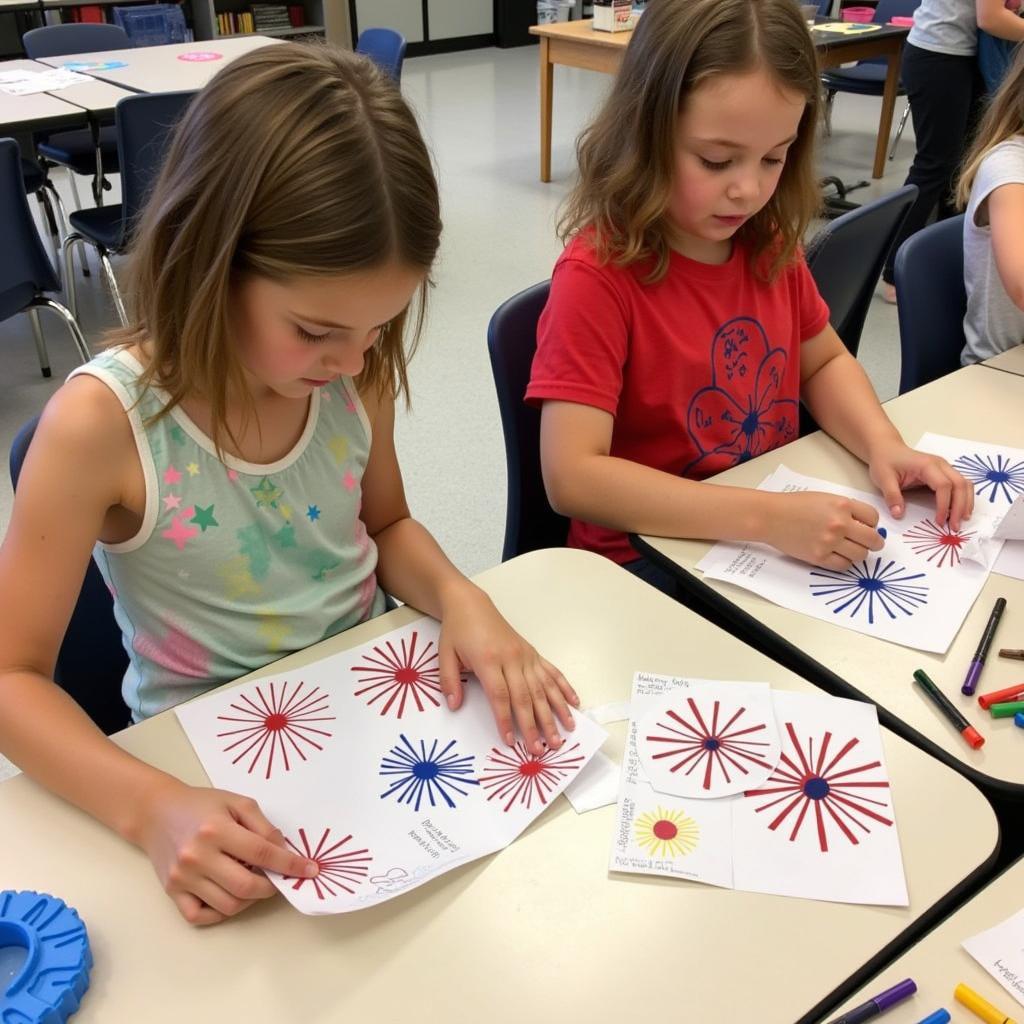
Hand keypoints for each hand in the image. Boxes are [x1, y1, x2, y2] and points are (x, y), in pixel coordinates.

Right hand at [135, 778, 318, 925]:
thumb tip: (285, 852)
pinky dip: (219, 912)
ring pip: (227, 905)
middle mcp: (198, 856)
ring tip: (251, 881)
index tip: (310, 870)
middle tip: (276, 878)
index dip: (290, 865)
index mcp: (217, 829)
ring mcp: (182, 878)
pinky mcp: (171, 892)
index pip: (262, 853)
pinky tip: (228, 894)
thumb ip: (263, 826)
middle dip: (270, 886)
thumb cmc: (201, 805)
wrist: (156, 811)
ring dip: (249, 900)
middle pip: (246, 887)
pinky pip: (200, 917)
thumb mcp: (237, 803)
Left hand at [436, 580, 578, 754]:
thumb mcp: (445, 655)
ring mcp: (526, 656)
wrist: (472, 604)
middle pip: (526, 697)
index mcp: (489, 660)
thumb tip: (455, 705)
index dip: (505, 719)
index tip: (510, 740)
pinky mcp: (533, 653)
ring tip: (562, 735)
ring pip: (543, 688)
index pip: (500, 696)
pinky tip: (574, 704)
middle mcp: (512, 658)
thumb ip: (449, 681)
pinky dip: (564, 688)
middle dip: (534, 725)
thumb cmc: (458, 631)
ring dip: (554, 713)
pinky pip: (552, 672)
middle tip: (541, 749)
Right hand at [763, 490, 883, 569]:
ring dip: (858, 554)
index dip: (872, 524)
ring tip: (848, 549)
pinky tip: (836, 556)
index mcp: (842, 505)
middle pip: (872, 540)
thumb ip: (845, 509)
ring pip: (860, 555)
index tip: (867, 527)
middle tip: (869, 544)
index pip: (873, 518)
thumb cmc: (794, 505)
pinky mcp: (819, 557)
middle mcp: (839, 524)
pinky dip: (844, 562)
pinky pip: (843, 565)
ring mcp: (829, 542)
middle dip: (874, 543)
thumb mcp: (825, 498)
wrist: (770, 517)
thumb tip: (864, 525)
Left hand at [867, 439, 973, 529]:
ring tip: (961, 520)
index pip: (944, 485)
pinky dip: (963, 497)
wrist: (887, 449)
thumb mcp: (883, 478)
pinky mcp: (944, 472)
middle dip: (960, 507)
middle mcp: (940, 464)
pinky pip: (960, 484)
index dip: (944, 505)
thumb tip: (898, 514)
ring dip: (966, 502)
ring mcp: (945, 467)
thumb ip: (891, 496)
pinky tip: (960, 510)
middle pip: (960, 484)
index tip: (939, 521)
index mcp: (926, 465)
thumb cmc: (885, 461)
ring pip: (965, 484)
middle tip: (954, 527)